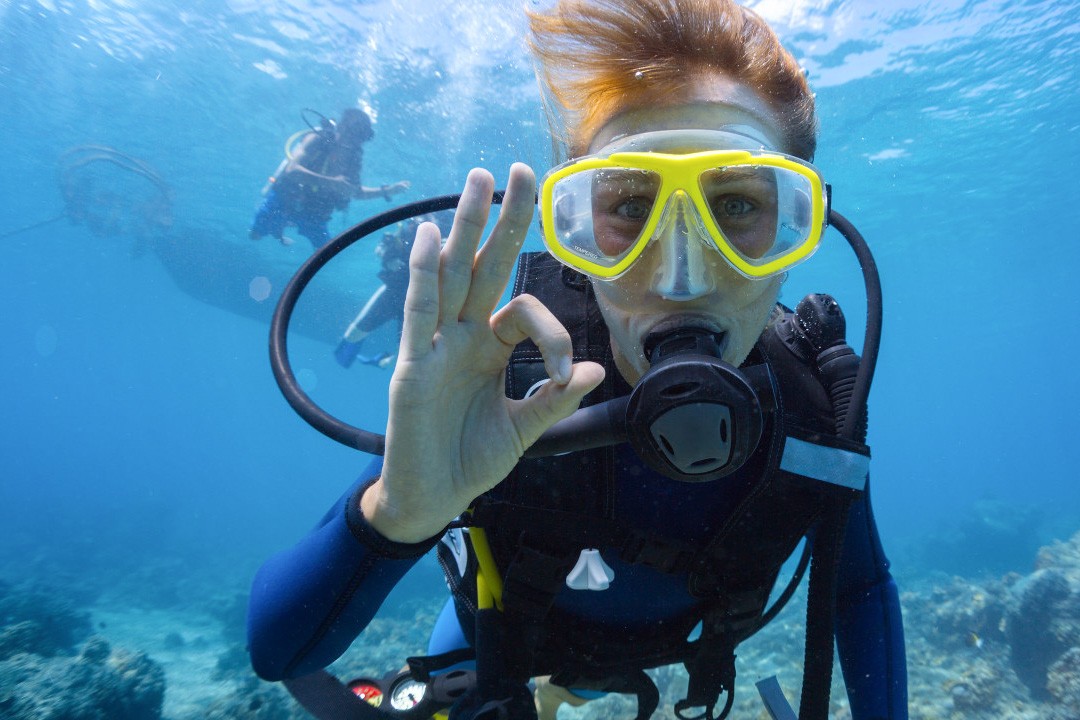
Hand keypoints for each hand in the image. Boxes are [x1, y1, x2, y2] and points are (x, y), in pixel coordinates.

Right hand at [361, 164, 604, 542]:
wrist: (433, 499)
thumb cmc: (470, 461)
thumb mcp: (525, 429)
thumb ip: (554, 399)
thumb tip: (596, 372)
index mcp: (490, 348)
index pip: (523, 311)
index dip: (553, 333)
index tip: (566, 374)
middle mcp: (462, 337)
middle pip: (485, 266)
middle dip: (503, 219)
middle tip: (518, 168)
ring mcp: (433, 347)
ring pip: (451, 276)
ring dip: (464, 228)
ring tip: (477, 180)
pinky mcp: (411, 367)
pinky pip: (418, 314)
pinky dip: (423, 276)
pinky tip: (430, 237)